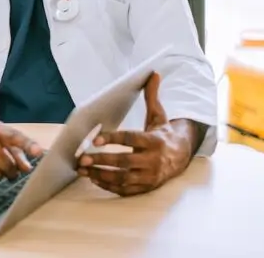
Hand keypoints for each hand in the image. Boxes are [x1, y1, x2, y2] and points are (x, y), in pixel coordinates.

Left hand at [77, 72, 192, 195]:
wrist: (181, 156)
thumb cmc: (163, 133)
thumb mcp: (159, 115)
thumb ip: (152, 96)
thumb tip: (153, 72)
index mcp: (155, 141)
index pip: (131, 139)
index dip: (113, 138)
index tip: (96, 139)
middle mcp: (153, 160)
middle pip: (124, 161)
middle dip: (101, 160)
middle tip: (81, 158)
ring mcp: (149, 176)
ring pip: (123, 178)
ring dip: (100, 175)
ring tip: (82, 169)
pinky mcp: (146, 187)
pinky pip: (125, 190)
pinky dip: (108, 186)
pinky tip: (93, 179)